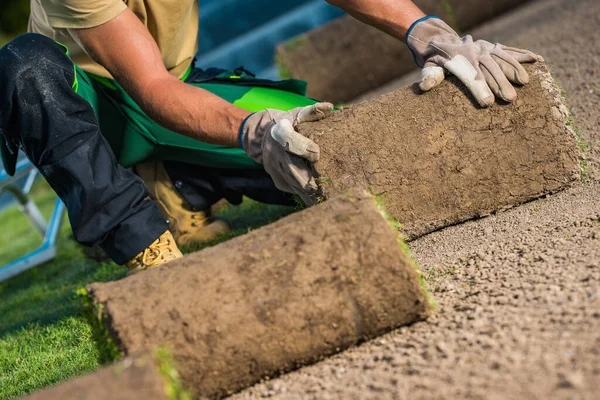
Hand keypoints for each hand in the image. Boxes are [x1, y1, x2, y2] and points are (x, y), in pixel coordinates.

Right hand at [240, 103, 333, 204]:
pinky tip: (315, 200)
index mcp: (280, 133)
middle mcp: (275, 152)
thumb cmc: (288, 124)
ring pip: (292, 182)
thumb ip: (313, 112)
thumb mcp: (297, 114)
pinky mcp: (276, 179)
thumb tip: (330, 108)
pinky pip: (290, 188)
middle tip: (322, 188)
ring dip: (307, 192)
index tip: (317, 154)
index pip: (290, 141)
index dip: (303, 148)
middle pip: (292, 169)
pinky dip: (303, 194)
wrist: (263, 136)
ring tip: (322, 199)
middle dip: (307, 180)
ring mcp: (274, 168)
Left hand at [406, 16, 539, 106]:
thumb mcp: (428, 67)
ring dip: (515, 69)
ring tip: (525, 83)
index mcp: (459, 58)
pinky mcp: (492, 46)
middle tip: (510, 99)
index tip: (487, 103)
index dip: (479, 89)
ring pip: (502, 57)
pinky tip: (537, 60)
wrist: (441, 41)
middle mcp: (474, 50)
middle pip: (489, 68)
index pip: (470, 75)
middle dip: (500, 83)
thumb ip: (429, 76)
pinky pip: (509, 50)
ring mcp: (485, 47)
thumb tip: (424, 86)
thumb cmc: (435, 61)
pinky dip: (522, 54)